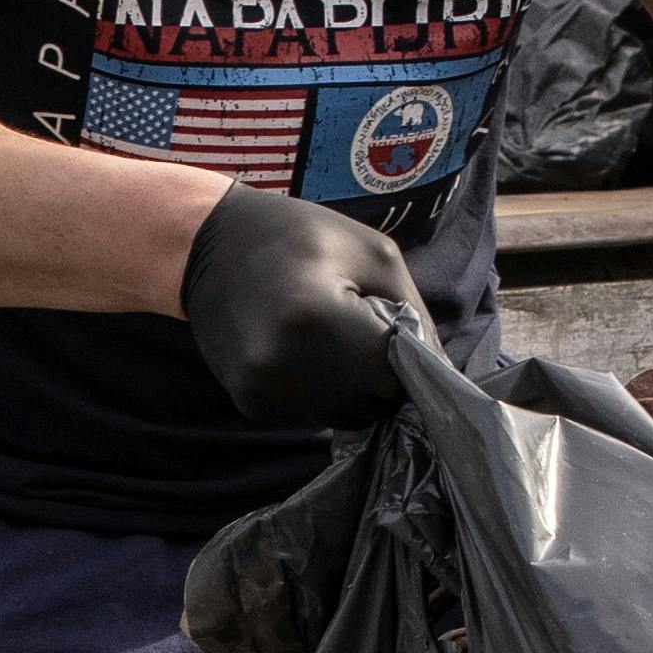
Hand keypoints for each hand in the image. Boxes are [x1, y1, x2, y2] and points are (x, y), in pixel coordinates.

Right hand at [180, 189, 418, 430]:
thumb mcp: (374, 255)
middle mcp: (286, 367)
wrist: (209, 246)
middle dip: (380, 375)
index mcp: (320, 319)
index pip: (397, 374)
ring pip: (347, 416)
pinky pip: (314, 415)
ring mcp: (265, 392)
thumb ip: (416, 317)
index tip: (390, 327)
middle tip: (357, 329)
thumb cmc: (302, 236)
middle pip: (374, 403)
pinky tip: (302, 351)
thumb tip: (443, 378)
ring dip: (353, 388)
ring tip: (329, 338)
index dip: (406, 356)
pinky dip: (321, 392)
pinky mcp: (252, 405)